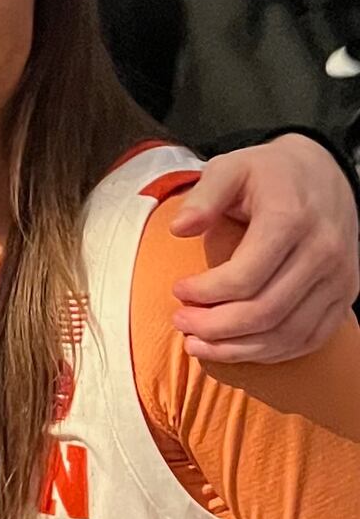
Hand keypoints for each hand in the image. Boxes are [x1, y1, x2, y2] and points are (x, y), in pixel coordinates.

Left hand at [171, 134, 359, 362]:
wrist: (324, 173)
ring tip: (199, 344)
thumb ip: (203, 196)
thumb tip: (178, 229)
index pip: (245, 277)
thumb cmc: (268, 173)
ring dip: (239, 348)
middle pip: (265, 312)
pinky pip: (311, 338)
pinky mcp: (346, 295)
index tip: (177, 290)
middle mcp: (322, 253)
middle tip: (181, 323)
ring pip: (288, 333)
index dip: (205, 292)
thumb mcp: (230, 167)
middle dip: (216, 327)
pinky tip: (239, 347)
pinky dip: (273, 351)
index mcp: (290, 220)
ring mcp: (339, 278)